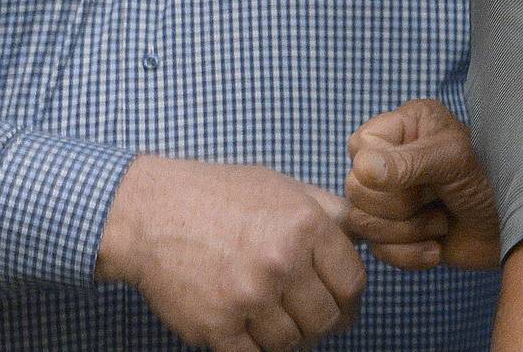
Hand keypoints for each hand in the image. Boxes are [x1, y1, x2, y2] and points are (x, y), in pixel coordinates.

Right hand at [97, 156, 365, 349]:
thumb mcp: (282, 187)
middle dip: (322, 320)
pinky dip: (255, 347)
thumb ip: (329, 212)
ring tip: (271, 311)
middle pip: (328, 320)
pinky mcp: (217, 327)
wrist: (152, 213)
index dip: (350, 296)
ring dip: (288, 334)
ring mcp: (249, 298)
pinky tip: (247, 323)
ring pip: (294, 343)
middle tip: (306, 311)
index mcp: (304, 226)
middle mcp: (281, 262)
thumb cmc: (220, 195)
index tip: (341, 300)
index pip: (353, 283)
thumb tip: (370, 234)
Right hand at [345, 98, 500, 271]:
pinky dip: (410, 255)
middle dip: (402, 204)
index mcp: (402, 127)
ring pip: (362, 222)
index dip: (383, 169)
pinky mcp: (394, 235)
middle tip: (437, 198)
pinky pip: (377, 251)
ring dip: (408, 230)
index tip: (422, 173)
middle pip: (356, 189)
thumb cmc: (491, 181)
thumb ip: (408, 162)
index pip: (359, 147)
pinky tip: (437, 245)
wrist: (516, 229)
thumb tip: (361, 169)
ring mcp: (389, 199)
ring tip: (441, 221)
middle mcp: (390, 160)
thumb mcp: (454, 161)